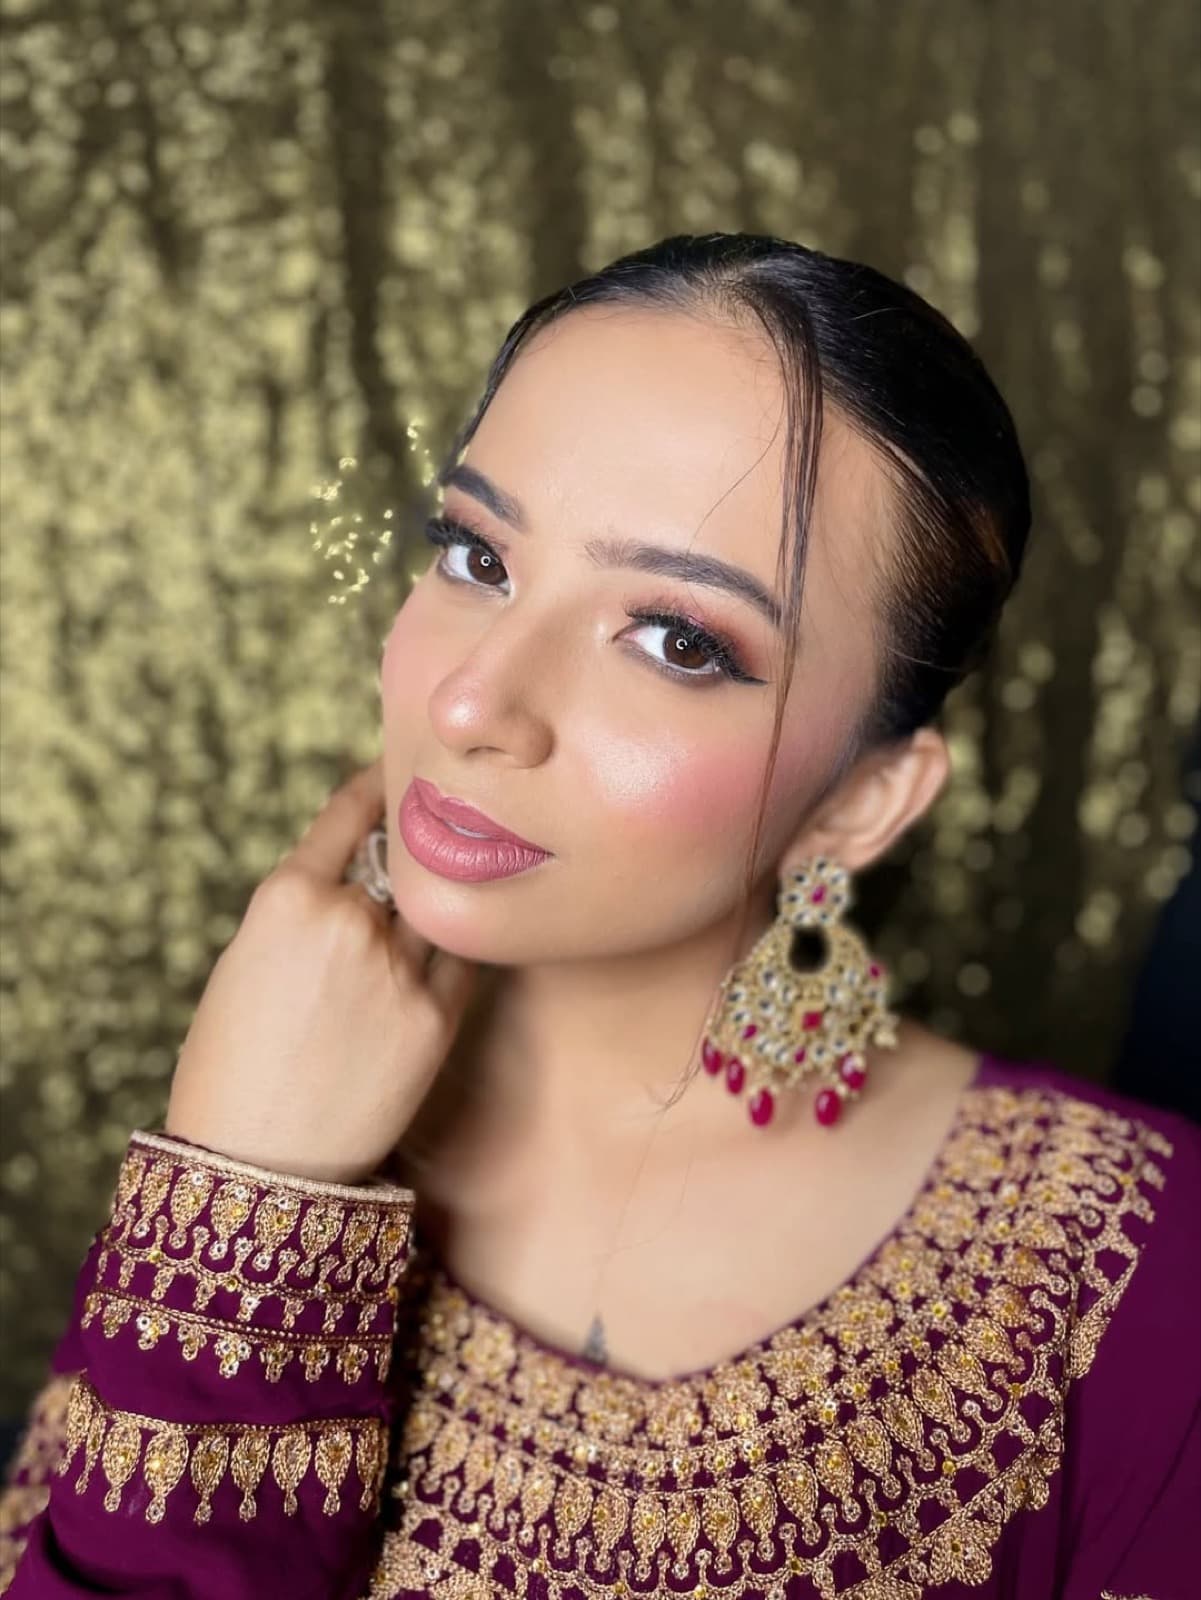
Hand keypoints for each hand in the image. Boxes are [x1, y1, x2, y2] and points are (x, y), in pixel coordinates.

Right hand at [164, 758, 476, 1182]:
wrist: (258, 1167)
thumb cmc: (233, 1066)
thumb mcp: (243, 965)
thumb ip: (303, 912)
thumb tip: (356, 878)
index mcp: (286, 899)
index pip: (349, 816)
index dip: (377, 787)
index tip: (398, 768)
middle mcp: (349, 922)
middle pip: (400, 861)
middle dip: (413, 847)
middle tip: (438, 821)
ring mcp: (399, 969)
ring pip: (437, 907)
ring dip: (441, 897)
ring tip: (458, 880)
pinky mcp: (437, 1018)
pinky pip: (462, 959)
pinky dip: (457, 945)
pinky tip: (463, 938)